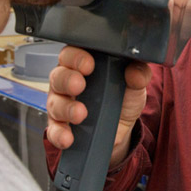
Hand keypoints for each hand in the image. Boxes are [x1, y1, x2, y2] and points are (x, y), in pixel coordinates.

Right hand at [45, 46, 151, 165]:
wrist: (122, 128)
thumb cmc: (123, 96)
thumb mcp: (135, 84)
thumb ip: (138, 74)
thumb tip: (136, 71)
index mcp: (84, 62)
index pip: (72, 52)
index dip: (76, 56)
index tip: (88, 65)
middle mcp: (68, 79)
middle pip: (58, 75)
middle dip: (67, 79)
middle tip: (79, 86)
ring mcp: (61, 103)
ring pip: (54, 102)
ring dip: (65, 108)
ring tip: (80, 114)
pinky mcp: (60, 125)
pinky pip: (53, 129)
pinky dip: (59, 133)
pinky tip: (68, 137)